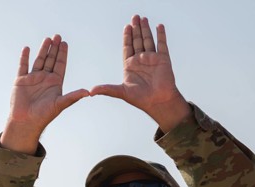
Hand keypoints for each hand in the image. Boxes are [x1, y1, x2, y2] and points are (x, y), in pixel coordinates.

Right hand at [0, 35, 89, 153]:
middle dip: (54, 48)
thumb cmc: (44, 115)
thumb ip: (73, 97)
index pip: (60, 65)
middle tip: (57, 36)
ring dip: (43, 50)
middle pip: (50, 60)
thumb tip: (88, 92)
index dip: (62, 54)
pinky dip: (24, 57)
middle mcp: (44, 79)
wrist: (26, 122)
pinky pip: (23, 66)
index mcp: (55, 83)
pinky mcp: (21, 80)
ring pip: (39, 61)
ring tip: (47, 39)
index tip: (65, 43)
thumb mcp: (60, 104)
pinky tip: (27, 48)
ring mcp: (32, 79)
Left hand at [90, 15, 189, 129]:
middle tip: (134, 17)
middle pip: (137, 41)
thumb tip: (90, 91)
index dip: (127, 37)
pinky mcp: (163, 60)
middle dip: (136, 29)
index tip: (126, 26)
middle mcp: (141, 60)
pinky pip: (162, 44)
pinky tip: (159, 26)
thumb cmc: (140, 99)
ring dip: (146, 29)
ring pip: (148, 40)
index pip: (127, 47)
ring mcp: (152, 59)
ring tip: (143, 18)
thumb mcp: (121, 92)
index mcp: (130, 65)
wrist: (158, 102)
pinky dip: (161, 35)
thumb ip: (107, 89)